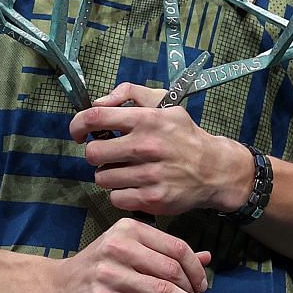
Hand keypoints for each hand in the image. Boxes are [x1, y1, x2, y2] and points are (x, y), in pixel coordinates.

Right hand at [49, 217, 212, 292]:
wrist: (57, 288)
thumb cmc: (98, 268)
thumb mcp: (129, 251)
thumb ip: (165, 253)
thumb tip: (206, 257)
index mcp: (128, 230)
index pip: (176, 247)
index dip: (196, 269)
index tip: (203, 287)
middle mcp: (119, 248)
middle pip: (172, 271)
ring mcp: (109, 274)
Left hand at [68, 82, 255, 216]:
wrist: (215, 169)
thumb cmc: (184, 135)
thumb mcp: (164, 103)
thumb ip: (129, 93)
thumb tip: (98, 102)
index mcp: (146, 120)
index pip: (95, 117)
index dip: (77, 125)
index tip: (78, 133)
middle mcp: (146, 146)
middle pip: (92, 153)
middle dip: (96, 154)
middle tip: (109, 155)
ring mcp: (149, 174)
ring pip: (102, 177)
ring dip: (109, 175)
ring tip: (126, 170)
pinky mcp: (152, 198)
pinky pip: (116, 198)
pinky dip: (121, 194)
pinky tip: (134, 186)